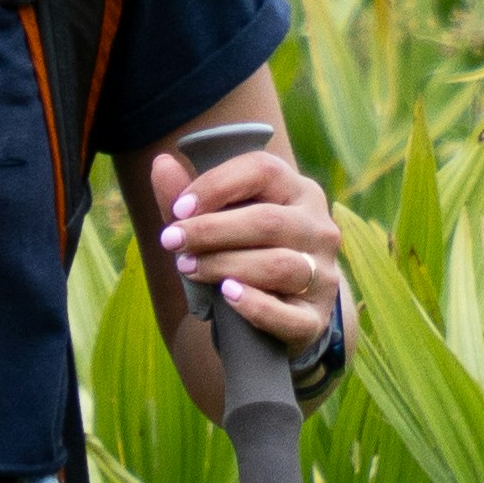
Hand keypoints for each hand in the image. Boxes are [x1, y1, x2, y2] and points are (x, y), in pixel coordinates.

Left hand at [137, 124, 347, 405]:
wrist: (285, 312)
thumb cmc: (247, 254)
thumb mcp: (221, 222)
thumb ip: (189, 198)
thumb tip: (160, 164)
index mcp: (299, 192)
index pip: (263, 171)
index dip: (217, 185)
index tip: (178, 209)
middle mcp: (319, 228)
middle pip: (268, 221)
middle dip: (211, 230)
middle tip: (170, 241)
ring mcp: (323, 275)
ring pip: (278, 265)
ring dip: (224, 265)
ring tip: (187, 269)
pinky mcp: (315, 319)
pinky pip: (288, 314)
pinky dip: (254, 304)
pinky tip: (227, 295)